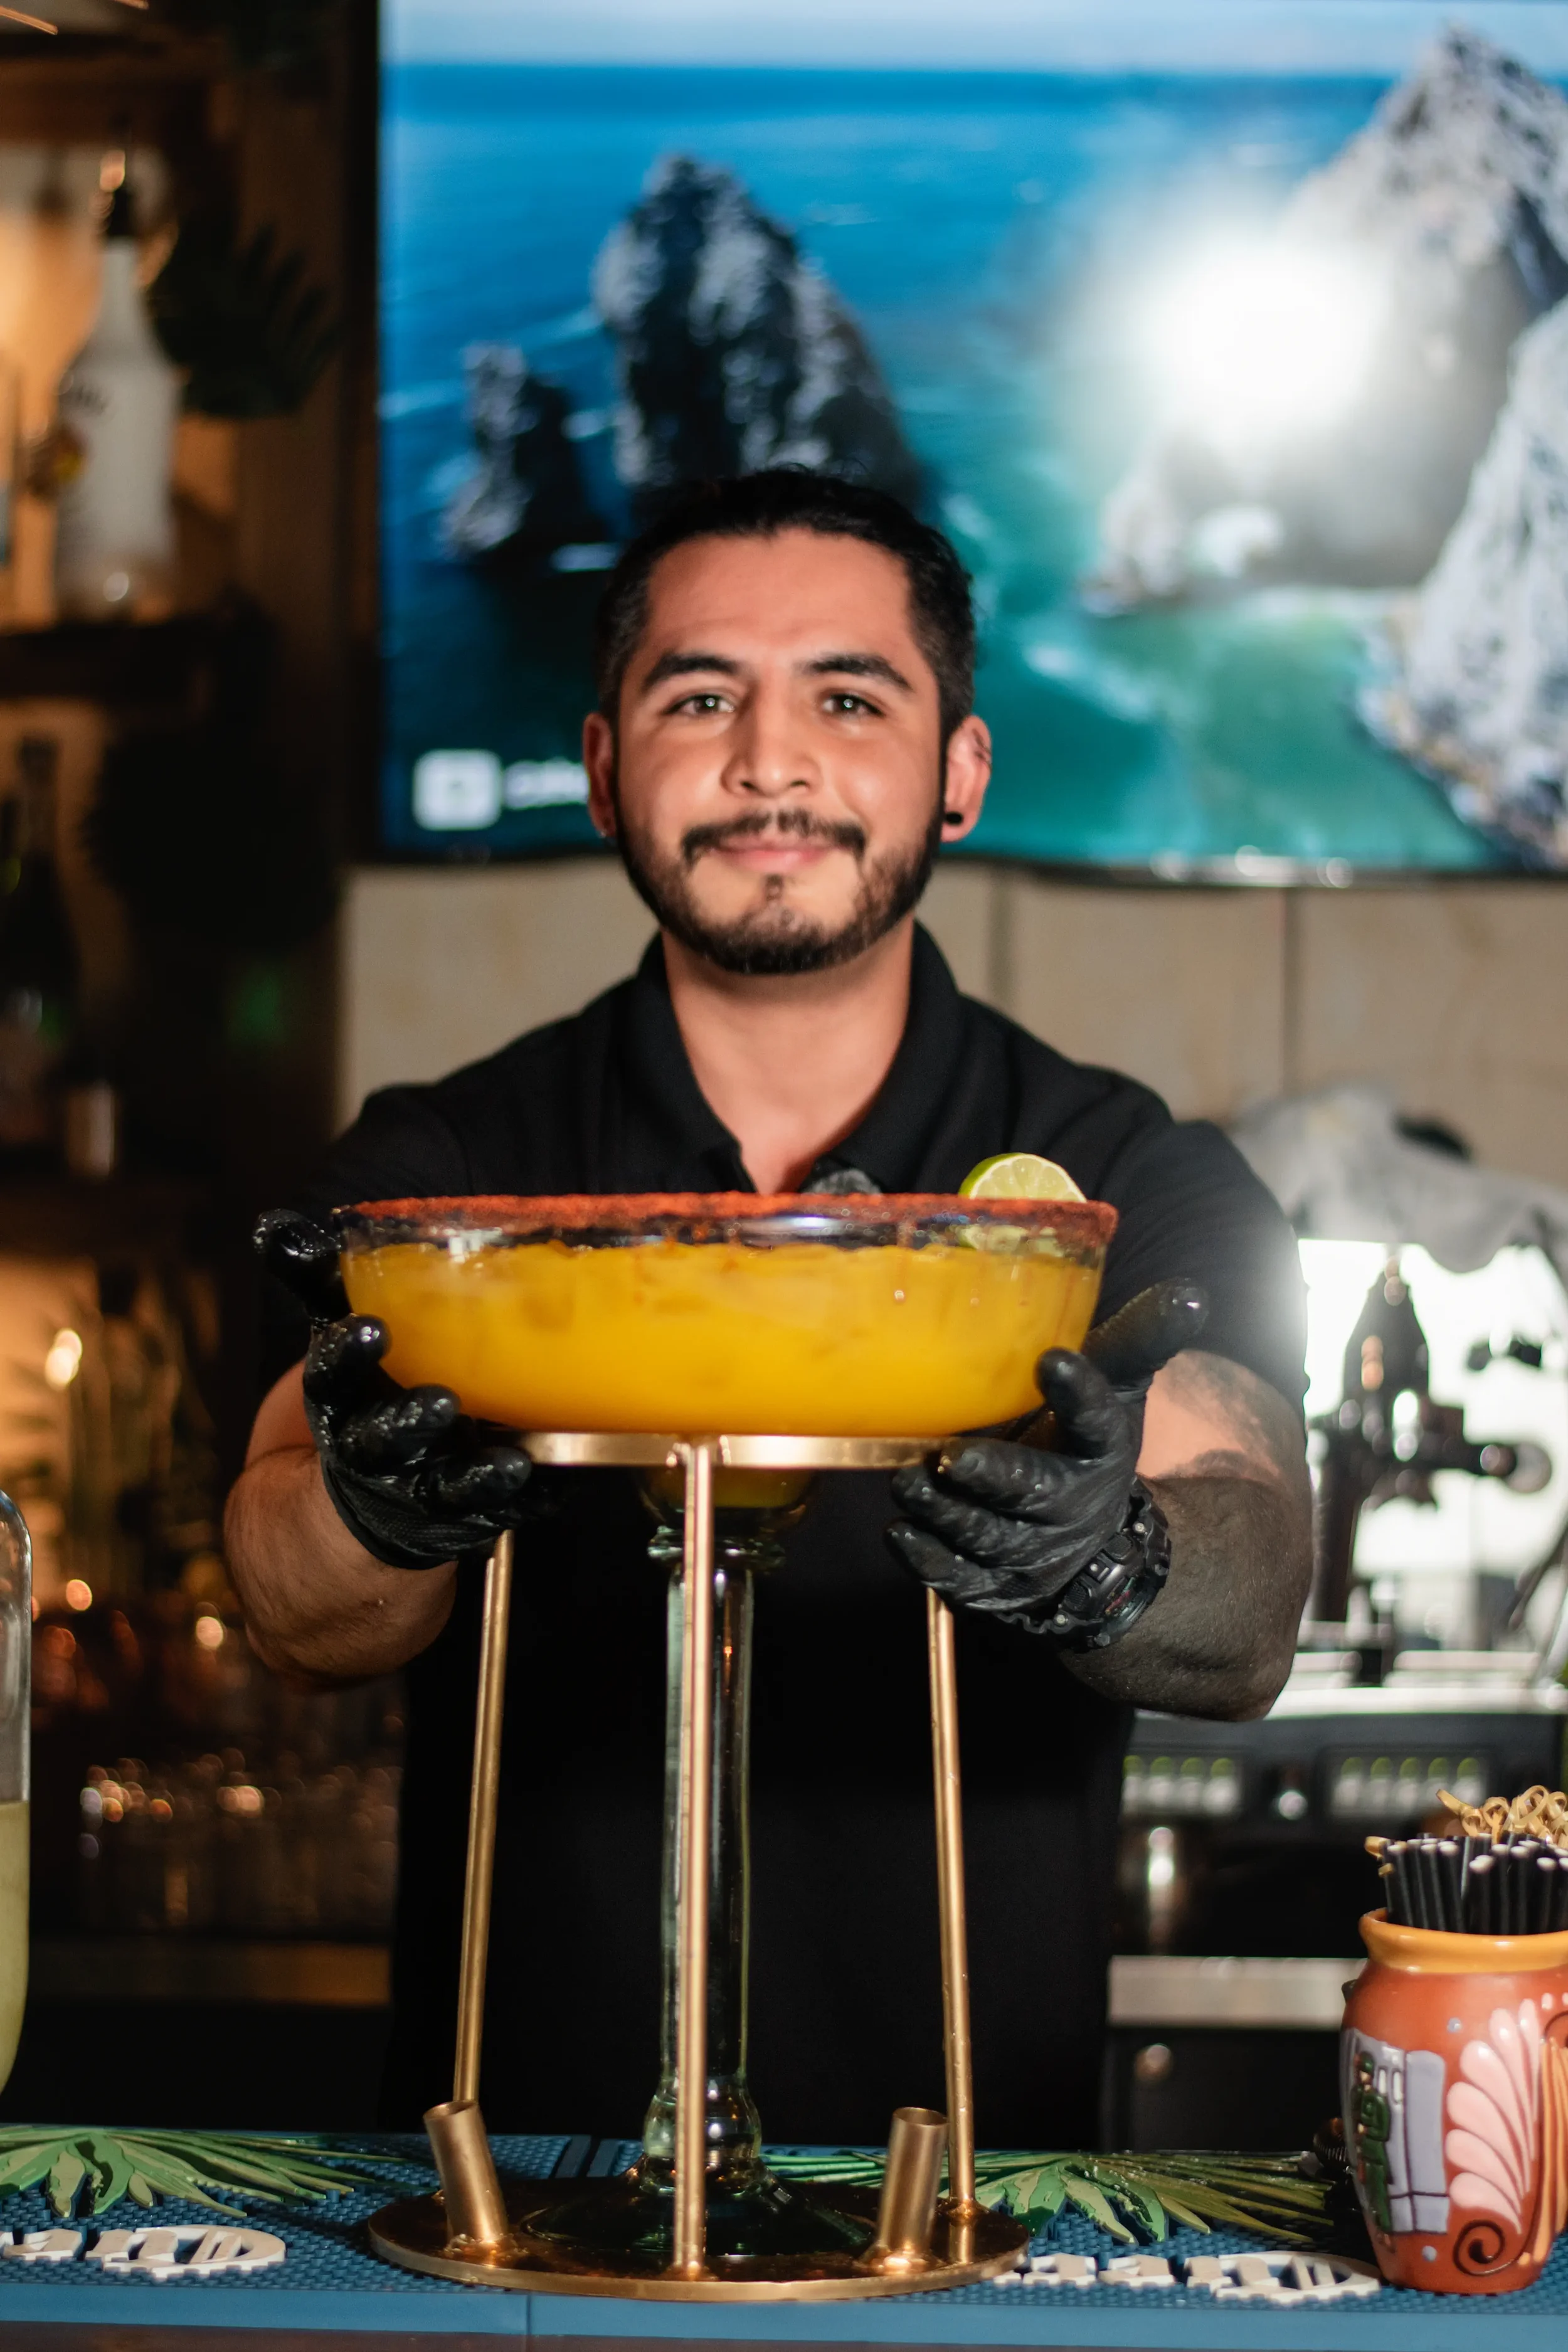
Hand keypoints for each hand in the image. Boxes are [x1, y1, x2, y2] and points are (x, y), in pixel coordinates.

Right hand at [256, 1209, 540, 1569]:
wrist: (359, 1502)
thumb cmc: (362, 1391)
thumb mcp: (335, 1336)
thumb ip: (314, 1279)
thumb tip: (272, 1224)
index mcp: (341, 1400)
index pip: (333, 1377)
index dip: (347, 1355)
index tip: (369, 1330)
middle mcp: (376, 1449)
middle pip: (386, 1440)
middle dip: (410, 1423)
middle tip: (440, 1405)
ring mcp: (420, 1486)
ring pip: (444, 1484)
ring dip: (475, 1473)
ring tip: (508, 1463)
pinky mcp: (466, 1514)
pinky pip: (498, 1510)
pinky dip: (527, 1499)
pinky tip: (551, 1485)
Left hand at [885, 1281, 1207, 1633]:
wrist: (1086, 1544)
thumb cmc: (1083, 1443)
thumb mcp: (1116, 1389)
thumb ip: (1137, 1340)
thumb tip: (1191, 1295)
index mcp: (1102, 1449)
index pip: (1099, 1421)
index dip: (1079, 1394)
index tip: (1051, 1359)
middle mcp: (1071, 1505)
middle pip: (1035, 1492)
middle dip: (995, 1477)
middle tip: (953, 1456)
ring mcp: (1032, 1551)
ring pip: (988, 1537)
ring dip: (946, 1512)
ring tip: (909, 1481)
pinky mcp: (994, 1585)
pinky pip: (960, 1579)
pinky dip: (927, 1559)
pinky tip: (899, 1532)